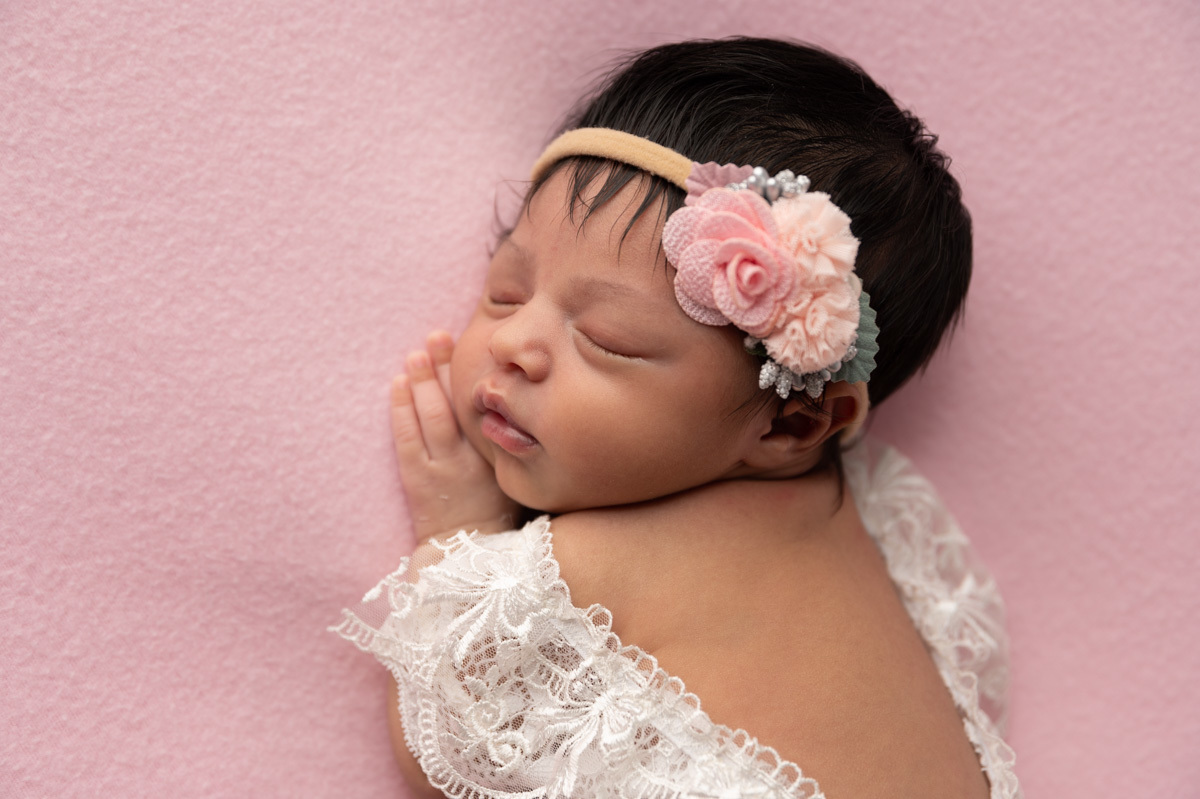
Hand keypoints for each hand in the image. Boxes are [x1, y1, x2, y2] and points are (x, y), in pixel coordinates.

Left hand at [390, 331, 519, 541]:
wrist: (467, 557)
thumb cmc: (498, 515)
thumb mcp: (518, 476)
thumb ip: (517, 442)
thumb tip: (518, 401)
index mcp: (502, 454)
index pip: (491, 407)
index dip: (481, 376)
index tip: (480, 347)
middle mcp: (473, 458)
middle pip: (459, 404)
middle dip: (447, 368)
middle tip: (438, 336)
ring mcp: (442, 468)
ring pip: (433, 416)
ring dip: (423, 381)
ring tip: (416, 354)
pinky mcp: (417, 479)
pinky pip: (407, 438)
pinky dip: (402, 408)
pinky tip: (399, 384)